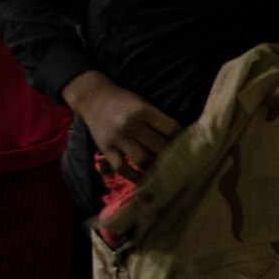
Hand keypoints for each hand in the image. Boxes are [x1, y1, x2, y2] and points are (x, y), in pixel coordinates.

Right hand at [62, 70, 179, 180]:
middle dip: (170, 157)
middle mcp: (130, 124)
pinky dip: (135, 176)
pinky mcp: (106, 149)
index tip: (184, 145)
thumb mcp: (143, 103)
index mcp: (143, 111)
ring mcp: (117, 138)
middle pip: (159, 147)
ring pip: (143, 160)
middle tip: (177, 164)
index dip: (180, 139)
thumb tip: (179, 141)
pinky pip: (123, 168)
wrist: (94, 98)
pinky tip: (144, 180)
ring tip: (163, 173)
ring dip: (155, 169)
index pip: (171, 128)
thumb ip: (158, 120)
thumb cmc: (124, 102)